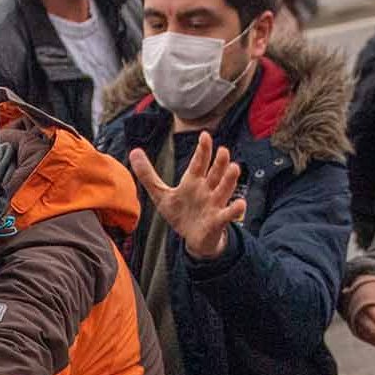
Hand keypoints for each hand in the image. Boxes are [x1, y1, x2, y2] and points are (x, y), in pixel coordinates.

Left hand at [129, 131, 245, 260]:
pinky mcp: (218, 220)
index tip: (204, 135)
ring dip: (229, 179)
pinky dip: (234, 209)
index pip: (199, 163)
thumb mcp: (161, 194)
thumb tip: (134, 151)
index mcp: (193, 181)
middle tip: (223, 150)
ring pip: (224, 189)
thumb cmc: (180, 213)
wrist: (192, 239)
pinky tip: (240, 204)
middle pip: (214, 173)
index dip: (202, 150)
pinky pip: (228, 214)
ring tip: (235, 168)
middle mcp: (206, 189)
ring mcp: (214, 204)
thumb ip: (148, 175)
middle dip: (219, 162)